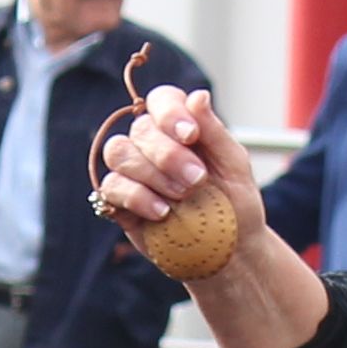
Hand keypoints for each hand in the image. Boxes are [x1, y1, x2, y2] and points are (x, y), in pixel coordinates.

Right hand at [88, 82, 259, 266]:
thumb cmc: (235, 204)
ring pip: (118, 152)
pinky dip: (137, 197)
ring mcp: (134, 173)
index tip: (190, 135)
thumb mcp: (234, 164)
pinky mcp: (120, 202)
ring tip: (181, 197)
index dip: (170, 113)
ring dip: (152, 174)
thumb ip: (213, 130)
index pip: (161, 100)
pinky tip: (162, 212)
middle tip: (197, 180)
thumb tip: (198, 96)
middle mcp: (152, 145)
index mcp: (180, 127)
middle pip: (140, 129)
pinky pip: (111, 187)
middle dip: (168, 154)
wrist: (229, 251)